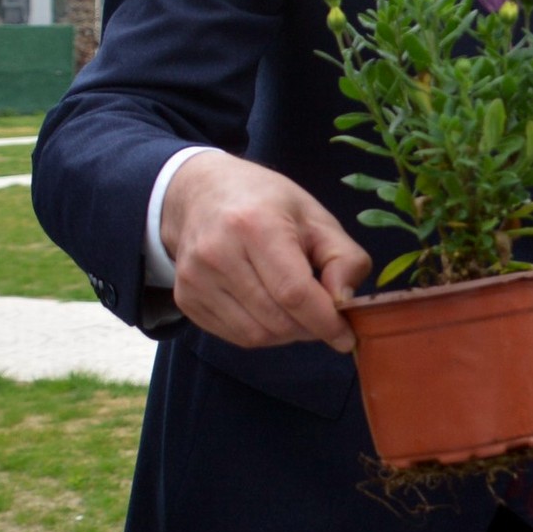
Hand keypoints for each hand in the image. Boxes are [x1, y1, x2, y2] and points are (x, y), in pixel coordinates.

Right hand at [162, 152, 370, 350]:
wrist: (202, 194)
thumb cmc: (269, 204)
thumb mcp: (318, 218)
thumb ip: (345, 259)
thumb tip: (345, 302)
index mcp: (256, 226)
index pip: (294, 293)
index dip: (325, 322)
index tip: (347, 337)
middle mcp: (217, 254)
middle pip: (275, 319)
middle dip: (310, 328)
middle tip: (325, 317)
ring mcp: (195, 279)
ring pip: (255, 334)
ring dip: (287, 334)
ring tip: (299, 311)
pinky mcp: (185, 298)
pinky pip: (234, 336)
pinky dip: (262, 333)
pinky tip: (271, 309)